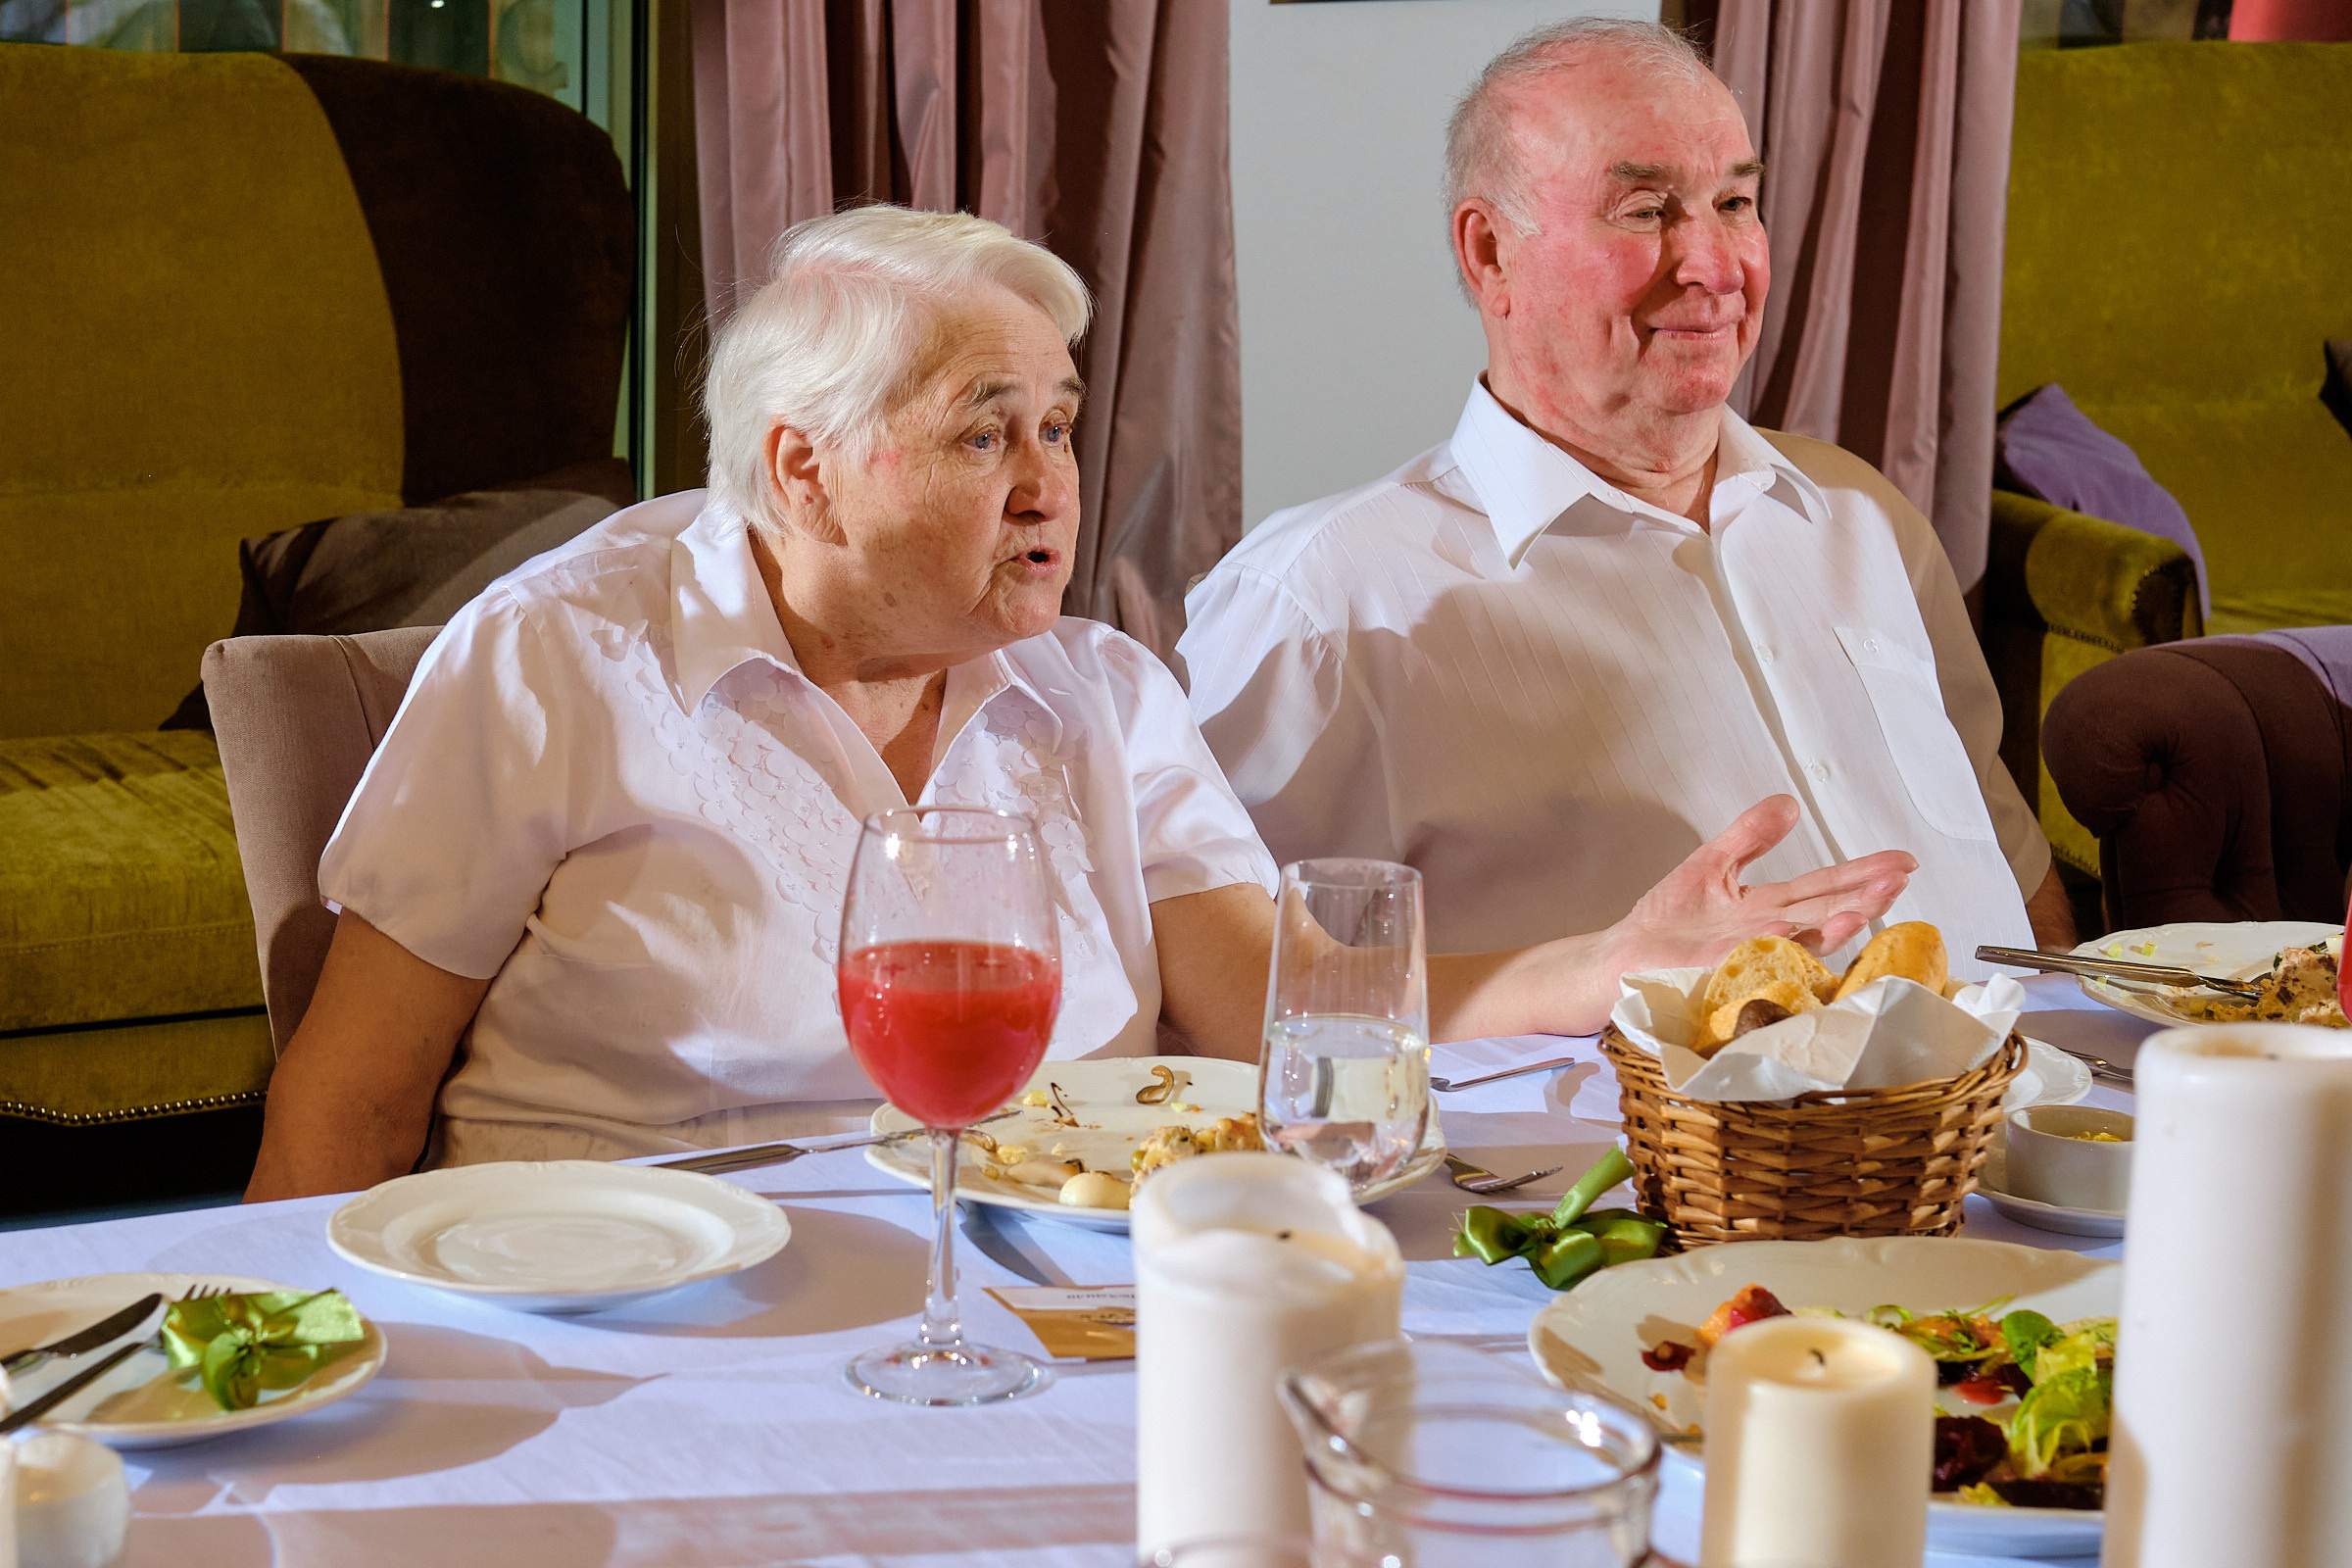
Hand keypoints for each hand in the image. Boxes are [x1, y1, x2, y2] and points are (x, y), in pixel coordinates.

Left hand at [1604, 795, 1914, 975]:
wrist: (1621, 958)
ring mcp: (1744, 953)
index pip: (1824, 888)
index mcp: (1767, 909)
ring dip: (1832, 925)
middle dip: (1865, 897)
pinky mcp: (1714, 967)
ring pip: (1797, 939)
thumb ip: (1750, 837)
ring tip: (1864, 908)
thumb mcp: (1712, 864)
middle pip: (1824, 912)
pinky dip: (1769, 944)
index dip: (1864, 874)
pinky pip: (1746, 955)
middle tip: (1901, 879)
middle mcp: (1766, 934)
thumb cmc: (1666, 923)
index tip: (1904, 861)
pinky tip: (1788, 928)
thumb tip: (1790, 803)